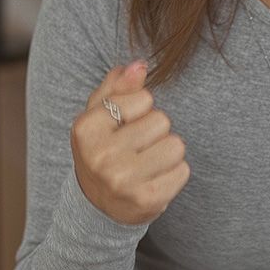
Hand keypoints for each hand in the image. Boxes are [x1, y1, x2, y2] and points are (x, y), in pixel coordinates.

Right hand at [71, 61, 190, 226]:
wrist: (98, 205)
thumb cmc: (103, 149)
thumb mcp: (100, 115)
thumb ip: (118, 86)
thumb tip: (140, 65)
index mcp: (86, 128)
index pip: (143, 98)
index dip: (141, 109)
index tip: (125, 126)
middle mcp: (101, 155)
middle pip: (162, 121)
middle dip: (156, 132)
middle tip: (137, 148)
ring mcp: (123, 180)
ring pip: (176, 146)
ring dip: (167, 153)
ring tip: (147, 163)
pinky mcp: (146, 200)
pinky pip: (183, 171)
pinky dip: (174, 173)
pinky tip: (155, 179)